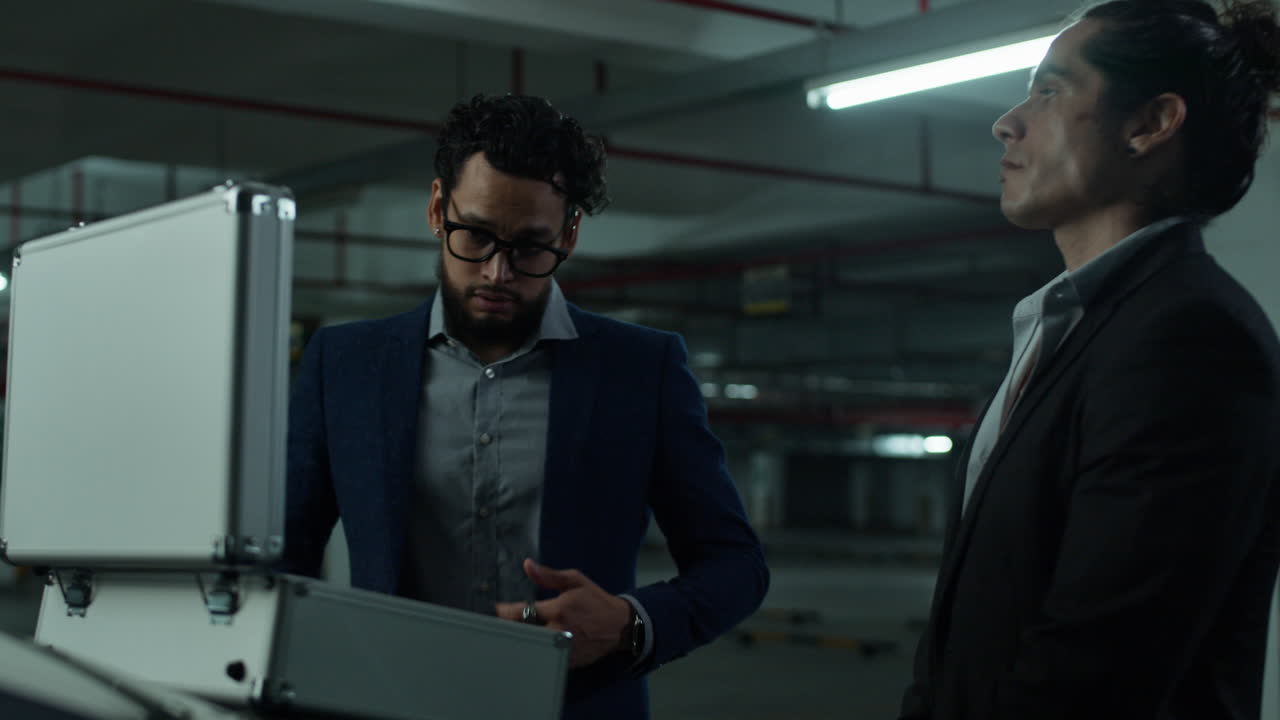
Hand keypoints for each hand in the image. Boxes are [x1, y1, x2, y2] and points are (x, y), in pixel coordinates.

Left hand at [495, 558, 631, 668]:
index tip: (496, 609)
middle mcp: (558, 629)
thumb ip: (549, 576)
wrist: (619, 626)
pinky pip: (543, 657)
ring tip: (507, 635)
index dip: (503, 612)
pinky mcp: (566, 660)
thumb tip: (527, 565)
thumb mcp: (575, 581)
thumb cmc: (596, 601)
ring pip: (531, 647)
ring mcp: (562, 647)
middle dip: (508, 628)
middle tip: (496, 624)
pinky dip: (534, 651)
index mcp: (558, 608)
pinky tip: (526, 647)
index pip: (521, 612)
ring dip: (519, 641)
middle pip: (522, 633)